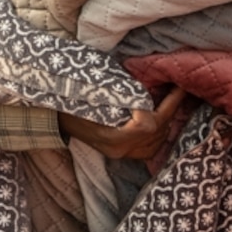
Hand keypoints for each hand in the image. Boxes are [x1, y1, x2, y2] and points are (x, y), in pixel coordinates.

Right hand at [62, 87, 188, 162]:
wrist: (53, 117)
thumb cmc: (72, 99)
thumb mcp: (96, 91)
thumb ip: (122, 90)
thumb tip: (146, 77)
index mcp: (111, 137)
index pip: (146, 125)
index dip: (151, 108)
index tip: (150, 88)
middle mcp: (120, 150)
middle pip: (157, 131)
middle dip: (170, 107)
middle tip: (178, 86)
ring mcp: (121, 154)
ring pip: (157, 140)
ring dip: (166, 119)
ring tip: (172, 98)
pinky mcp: (122, 154)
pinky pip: (150, 148)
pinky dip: (158, 133)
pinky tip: (159, 116)